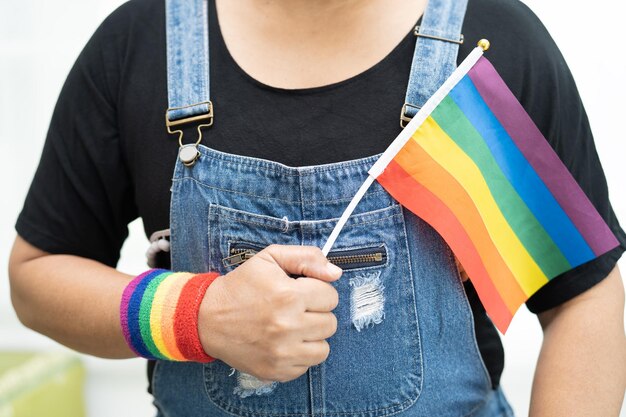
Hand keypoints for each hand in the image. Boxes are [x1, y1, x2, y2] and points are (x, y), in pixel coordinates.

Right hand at [198, 244, 341, 381]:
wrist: (207, 319)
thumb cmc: (241, 286)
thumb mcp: (270, 258)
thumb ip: (307, 258)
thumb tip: (336, 273)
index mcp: (288, 295)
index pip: (331, 296)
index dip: (317, 291)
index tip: (301, 291)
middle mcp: (287, 326)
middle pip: (330, 323)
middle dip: (316, 313)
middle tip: (295, 309)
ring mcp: (282, 353)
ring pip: (323, 348)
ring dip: (312, 336)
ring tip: (292, 326)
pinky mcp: (276, 371)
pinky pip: (307, 365)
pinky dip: (299, 354)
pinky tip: (283, 342)